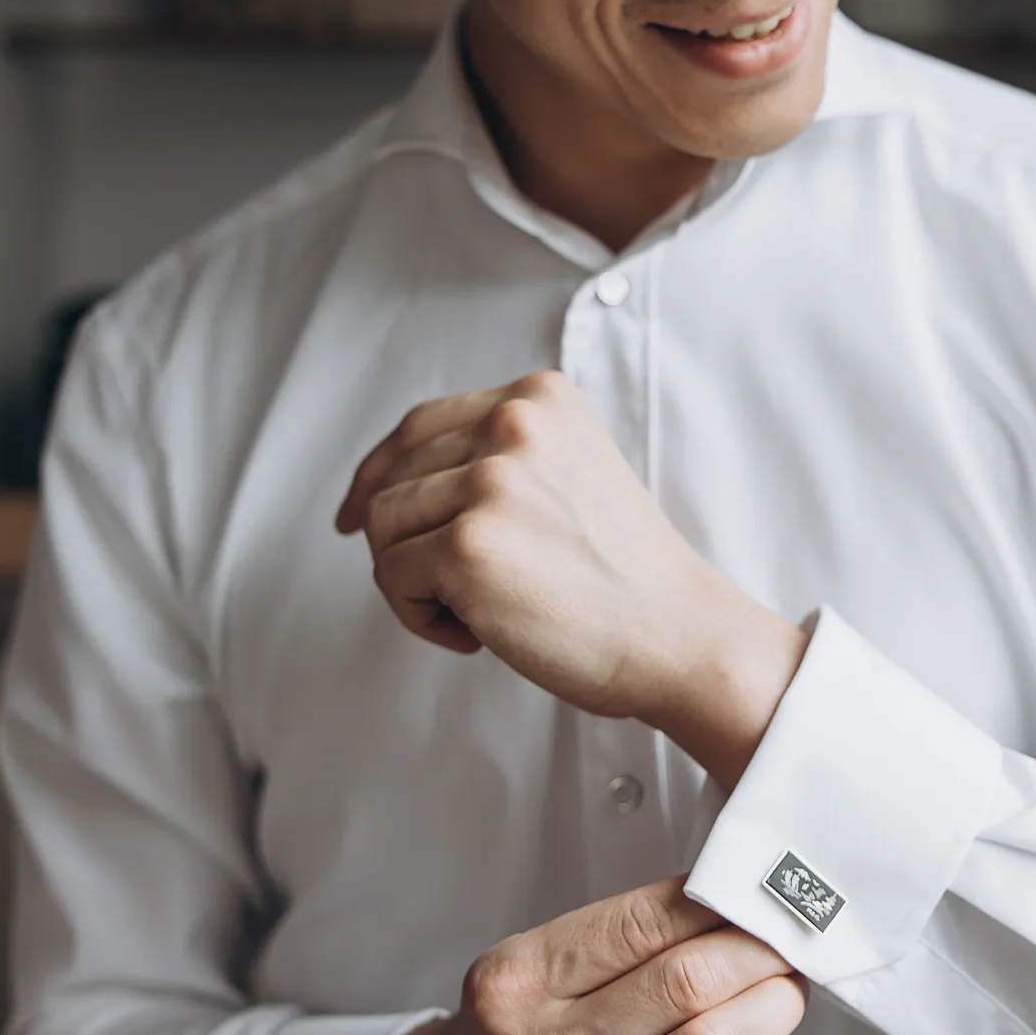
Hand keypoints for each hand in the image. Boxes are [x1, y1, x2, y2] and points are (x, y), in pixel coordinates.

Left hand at [336, 370, 806, 787]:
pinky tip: (478, 633)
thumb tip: (384, 489)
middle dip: (403, 541)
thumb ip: (499, 458)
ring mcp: (489, 481)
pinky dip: (421, 618)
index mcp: (540, 398)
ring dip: (414, 582)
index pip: (421, 425)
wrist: (678, 636)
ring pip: (384, 527)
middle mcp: (514, 424)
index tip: (357, 516)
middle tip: (448, 592)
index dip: (379, 473)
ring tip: (477, 612)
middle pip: (394, 476)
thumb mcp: (568, 474)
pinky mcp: (466, 544)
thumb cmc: (624, 578)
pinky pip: (392, 578)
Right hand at [380, 876, 805, 1034]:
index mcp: (521, 980)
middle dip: (755, 954)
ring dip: (770, 1010)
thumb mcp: (534, 961)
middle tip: (784, 938)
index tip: (749, 890)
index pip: (642, 923)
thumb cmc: (514, 1029)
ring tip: (785, 987)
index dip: (714, 902)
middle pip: (685, 987)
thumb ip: (623, 935)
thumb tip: (729, 902)